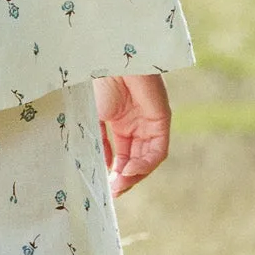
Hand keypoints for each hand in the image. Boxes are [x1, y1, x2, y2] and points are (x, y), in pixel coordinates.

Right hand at [94, 73, 170, 196]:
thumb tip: (105, 168)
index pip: (122, 157)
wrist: (109, 61)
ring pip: (147, 160)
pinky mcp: (161, 121)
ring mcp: (150, 124)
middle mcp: (137, 126)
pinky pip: (158, 151)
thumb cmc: (97, 84)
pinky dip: (145, 164)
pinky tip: (130, 170)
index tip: (105, 189)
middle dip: (125, 179)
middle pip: (135, 161)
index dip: (114, 174)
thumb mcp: (93, 119)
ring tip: (120, 185)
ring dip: (135, 175)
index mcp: (120, 124)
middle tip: (113, 192)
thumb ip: (100, 143)